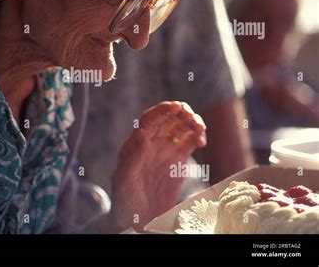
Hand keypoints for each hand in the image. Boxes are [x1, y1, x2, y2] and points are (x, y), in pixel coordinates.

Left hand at [100, 101, 206, 232]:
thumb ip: (133, 157)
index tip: (176, 106)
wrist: (138, 219)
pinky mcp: (179, 160)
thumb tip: (140, 133)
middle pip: (167, 118)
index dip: (162, 110)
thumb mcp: (124, 179)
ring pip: (181, 126)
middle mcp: (152, 143)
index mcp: (136, 143)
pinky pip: (190, 141)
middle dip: (181, 112)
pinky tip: (201, 141)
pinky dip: (198, 136)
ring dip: (192, 122)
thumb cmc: (125, 199)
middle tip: (191, 118)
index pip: (149, 119)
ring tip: (199, 130)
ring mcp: (166, 150)